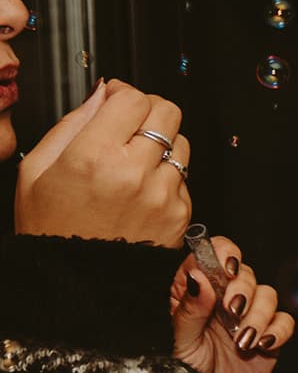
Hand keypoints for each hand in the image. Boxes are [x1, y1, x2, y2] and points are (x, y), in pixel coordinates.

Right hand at [14, 80, 192, 246]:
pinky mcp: (179, 214)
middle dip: (150, 110)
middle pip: (167, 112)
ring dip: (162, 144)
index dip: (125, 93)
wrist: (76, 280)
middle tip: (132, 123)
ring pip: (181, 143)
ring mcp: (161, 194)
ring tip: (134, 161)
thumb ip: (74, 123)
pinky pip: (184, 178)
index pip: (133, 99)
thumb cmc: (50, 226)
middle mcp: (132, 173)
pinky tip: (141, 190)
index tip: (116, 100)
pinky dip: (167, 176)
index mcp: (92, 156)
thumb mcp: (38, 168)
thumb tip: (102, 92)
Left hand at [169, 234, 291, 372]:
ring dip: (259, 316)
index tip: (227, 268)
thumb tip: (198, 276)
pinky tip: (263, 345)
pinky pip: (285, 322)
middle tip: (233, 312)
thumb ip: (190, 308)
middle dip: (244, 290)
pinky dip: (278, 331)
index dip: (223, 253)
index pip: (213, 255)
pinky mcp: (271, 336)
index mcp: (197, 291)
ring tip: (243, 341)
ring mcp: (250, 317)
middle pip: (246, 273)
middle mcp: (224, 299)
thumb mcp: (182, 340)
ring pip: (268, 296)